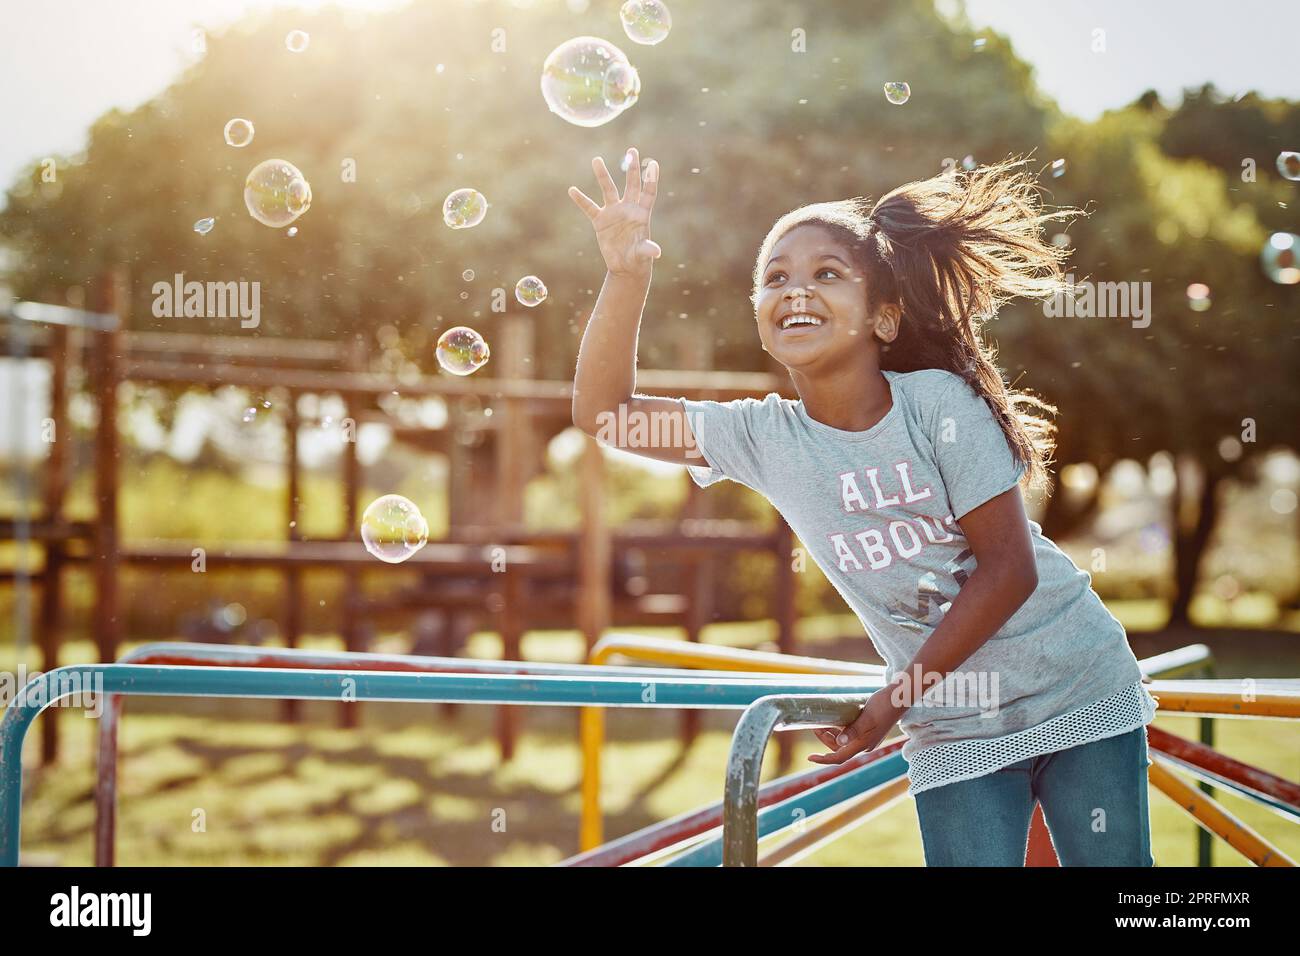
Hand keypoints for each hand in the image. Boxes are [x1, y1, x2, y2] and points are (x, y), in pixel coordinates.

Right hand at [568, 147, 661, 277]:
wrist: (625, 266)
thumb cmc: (638, 259)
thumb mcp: (642, 254)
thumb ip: (647, 249)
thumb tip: (656, 252)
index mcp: (642, 214)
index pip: (648, 192)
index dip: (651, 179)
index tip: (653, 164)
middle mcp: (628, 208)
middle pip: (631, 184)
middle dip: (632, 168)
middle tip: (632, 150)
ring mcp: (614, 213)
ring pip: (608, 189)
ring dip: (603, 175)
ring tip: (596, 160)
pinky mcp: (600, 221)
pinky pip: (589, 208)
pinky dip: (581, 200)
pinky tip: (572, 190)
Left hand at [807, 689, 900, 765]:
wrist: (899, 698)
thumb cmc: (884, 706)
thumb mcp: (866, 717)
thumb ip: (853, 730)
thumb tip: (839, 742)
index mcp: (863, 744)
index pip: (840, 757)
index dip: (824, 759)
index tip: (810, 757)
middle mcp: (864, 744)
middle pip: (839, 749)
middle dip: (824, 740)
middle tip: (814, 726)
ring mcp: (866, 737)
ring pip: (844, 741)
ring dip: (830, 734)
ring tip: (820, 722)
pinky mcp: (867, 730)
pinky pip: (849, 734)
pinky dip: (839, 729)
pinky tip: (834, 720)